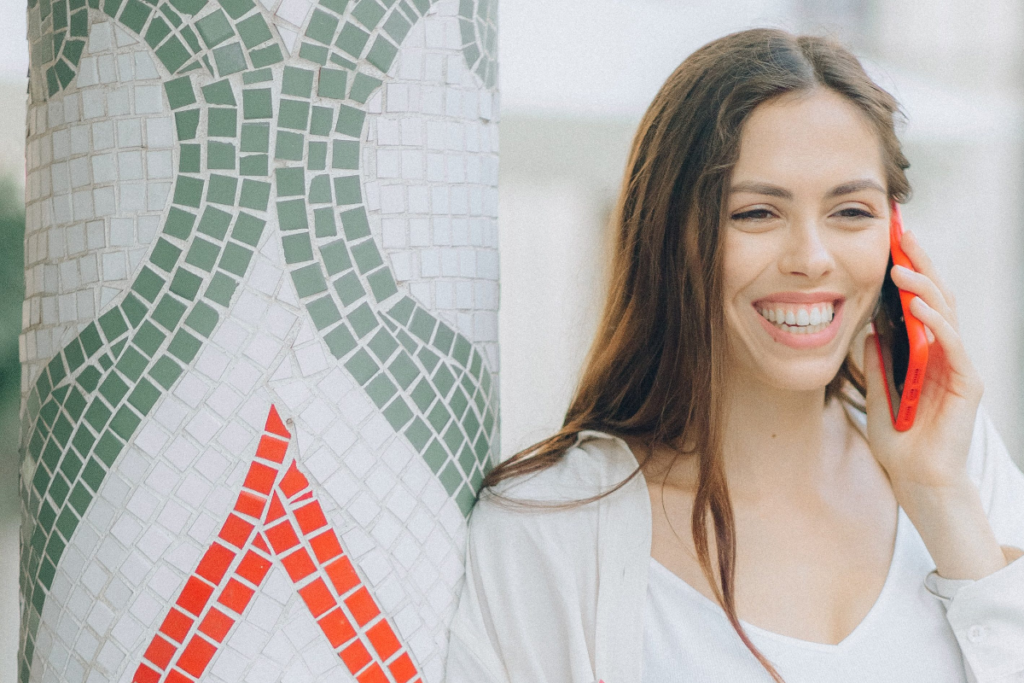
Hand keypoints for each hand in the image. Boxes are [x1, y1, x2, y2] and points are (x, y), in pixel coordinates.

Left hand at [863, 229, 981, 493]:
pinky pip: (952, 345)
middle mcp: (946, 352)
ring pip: (946, 314)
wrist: (918, 479)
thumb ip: (877, 361)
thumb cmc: (899, 440)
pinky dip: (935, 323)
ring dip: (923, 287)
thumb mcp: (878, 391)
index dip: (908, 271)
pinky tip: (917, 307)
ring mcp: (959, 366)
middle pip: (936, 297)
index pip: (920, 301)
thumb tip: (868, 327)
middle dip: (920, 264)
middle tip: (901, 236)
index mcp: (926, 351)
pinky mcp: (967, 383)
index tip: (890, 243)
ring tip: (901, 267)